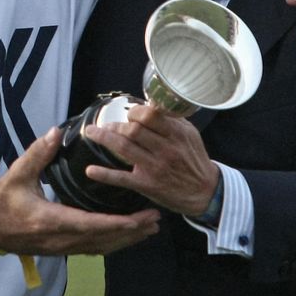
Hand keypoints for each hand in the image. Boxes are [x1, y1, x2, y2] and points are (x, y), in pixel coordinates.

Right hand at [0, 128, 159, 254]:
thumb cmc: (2, 201)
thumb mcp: (18, 174)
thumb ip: (38, 154)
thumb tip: (56, 132)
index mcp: (51, 220)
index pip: (91, 225)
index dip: (118, 223)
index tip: (140, 218)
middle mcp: (61, 239)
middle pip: (103, 240)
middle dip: (132, 231)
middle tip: (155, 220)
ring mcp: (62, 248)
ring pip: (101, 248)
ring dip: (126, 240)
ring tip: (149, 229)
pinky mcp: (62, 249)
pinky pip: (94, 249)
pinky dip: (113, 243)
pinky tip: (126, 237)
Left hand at [82, 104, 216, 216]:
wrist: (204, 191)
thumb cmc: (193, 159)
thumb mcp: (190, 134)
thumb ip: (171, 119)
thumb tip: (149, 104)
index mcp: (176, 134)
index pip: (150, 115)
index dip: (135, 112)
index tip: (130, 114)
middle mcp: (165, 149)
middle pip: (134, 130)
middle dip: (117, 125)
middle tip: (108, 125)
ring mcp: (155, 167)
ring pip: (124, 149)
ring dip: (104, 139)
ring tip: (91, 132)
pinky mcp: (147, 185)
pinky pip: (123, 178)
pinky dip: (105, 175)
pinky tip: (90, 171)